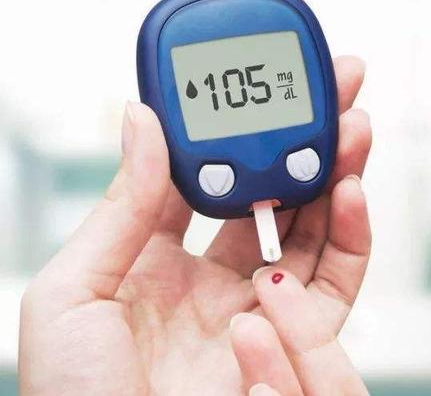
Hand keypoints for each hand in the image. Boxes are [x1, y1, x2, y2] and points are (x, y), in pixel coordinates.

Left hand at [19, 56, 371, 395]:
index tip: (261, 92)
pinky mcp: (291, 343)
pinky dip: (349, 238)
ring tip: (351, 135)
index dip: (239, 133)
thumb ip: (121, 206)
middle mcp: (214, 280)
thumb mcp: (73, 291)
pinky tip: (350, 196)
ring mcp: (256, 311)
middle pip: (274, 198)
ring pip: (313, 232)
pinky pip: (334, 286)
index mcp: (157, 260)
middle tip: (332, 98)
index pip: (210, 179)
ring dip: (336, 179)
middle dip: (307, 145)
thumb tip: (143, 121)